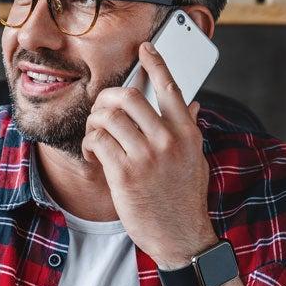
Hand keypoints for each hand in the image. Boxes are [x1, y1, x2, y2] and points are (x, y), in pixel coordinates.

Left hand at [81, 41, 218, 269]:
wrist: (181, 238)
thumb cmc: (184, 199)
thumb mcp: (195, 161)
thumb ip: (190, 130)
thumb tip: (191, 103)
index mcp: (186, 134)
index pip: (171, 87)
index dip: (155, 63)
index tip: (145, 48)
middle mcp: (168, 140)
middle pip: (129, 97)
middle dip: (107, 98)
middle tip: (101, 108)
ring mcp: (146, 157)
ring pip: (108, 117)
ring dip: (94, 122)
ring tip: (95, 135)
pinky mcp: (125, 175)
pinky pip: (98, 142)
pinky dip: (89, 143)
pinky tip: (92, 153)